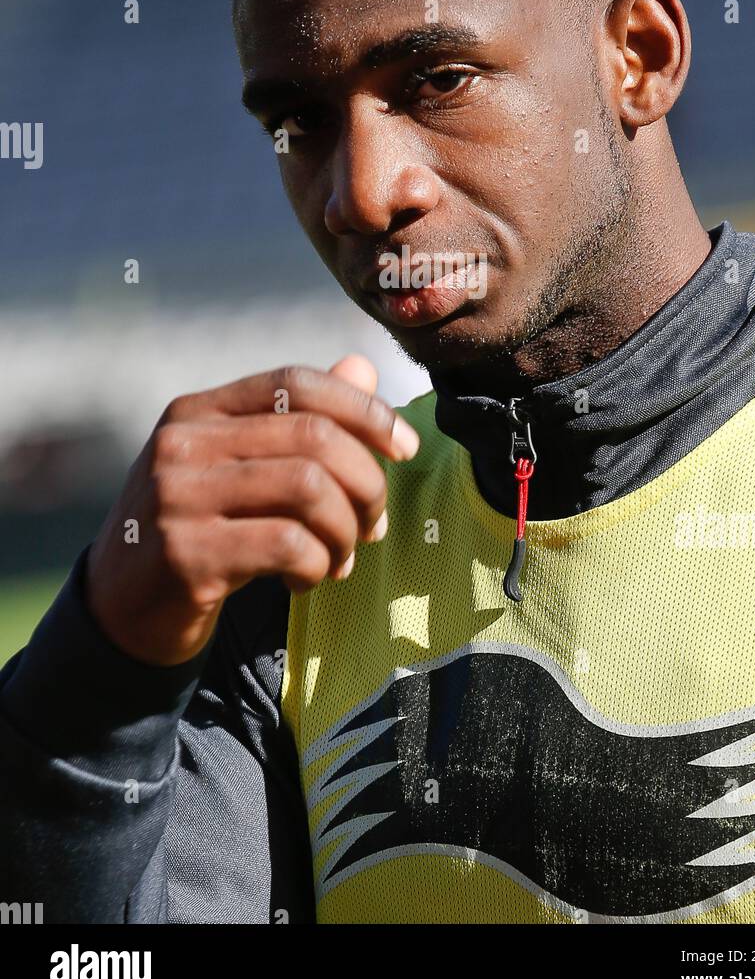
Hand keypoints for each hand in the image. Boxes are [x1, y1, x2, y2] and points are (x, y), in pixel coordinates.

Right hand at [84, 355, 418, 664]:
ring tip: (341, 557)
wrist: (123, 610)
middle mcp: (182, 443)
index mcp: (198, 411)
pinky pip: (287, 544)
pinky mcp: (183, 554)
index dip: (365, 410)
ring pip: (308, 488)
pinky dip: (317, 565)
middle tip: (375, 524)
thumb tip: (362, 367)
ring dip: (345, 530)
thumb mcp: (242, 469)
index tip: (407, 447)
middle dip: (366, 483)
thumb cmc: (200, 530)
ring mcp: (177, 496)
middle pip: (313, 437)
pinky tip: (307, 579)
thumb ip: (300, 420)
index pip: (296, 382)